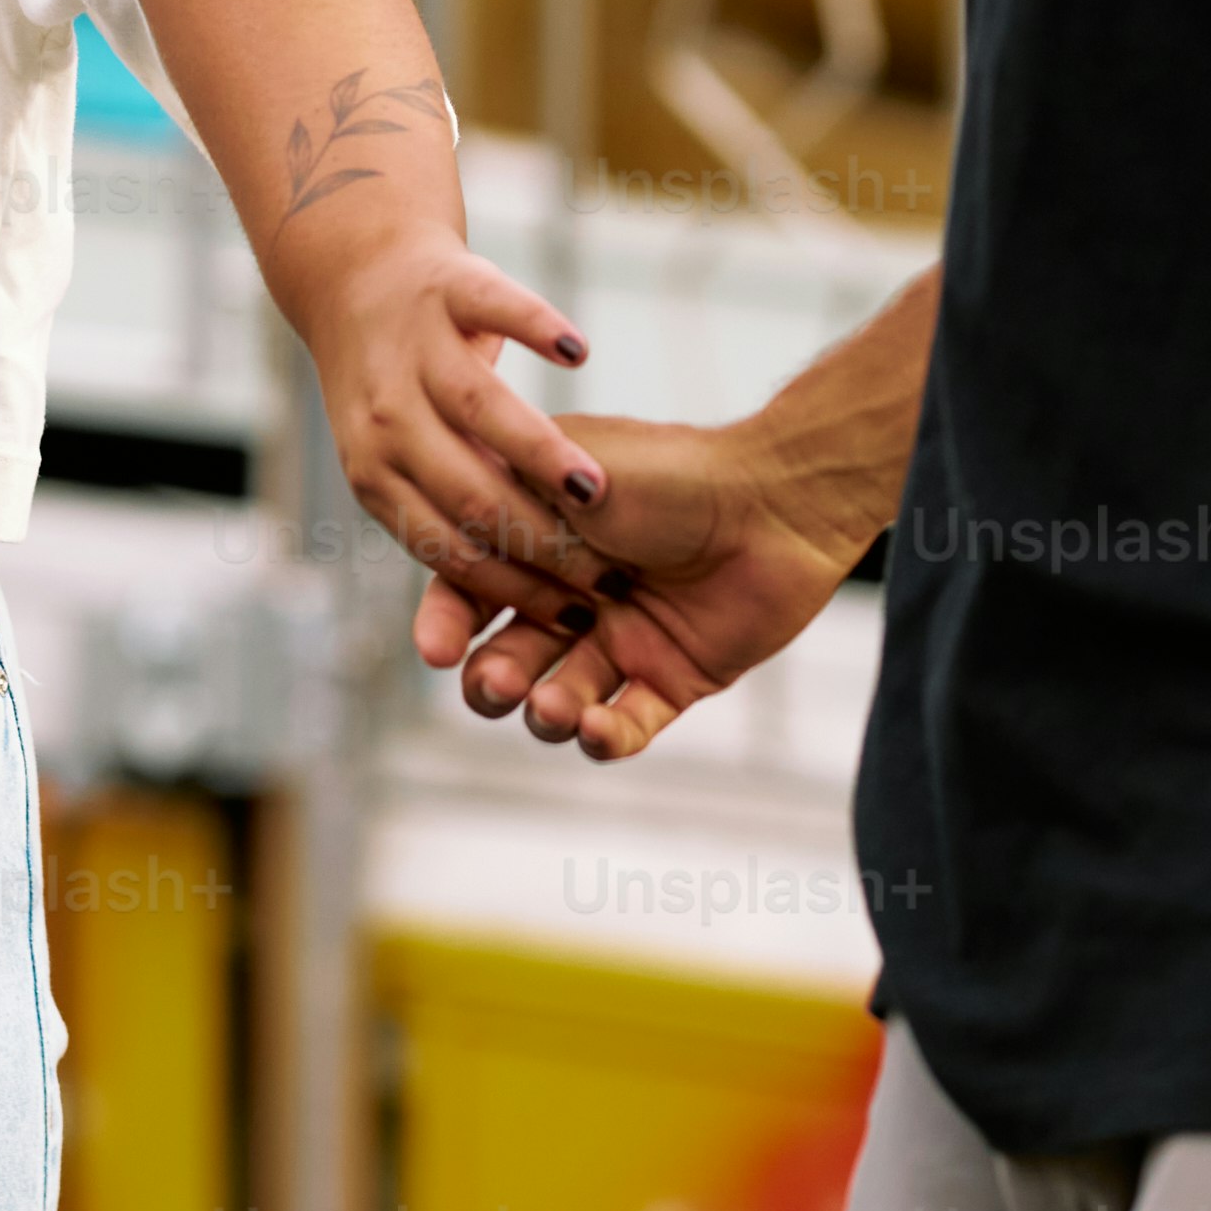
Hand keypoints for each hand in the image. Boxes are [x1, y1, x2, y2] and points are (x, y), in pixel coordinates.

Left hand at [303, 227, 603, 605]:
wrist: (358, 273)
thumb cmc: (404, 391)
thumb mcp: (400, 462)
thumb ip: (446, 515)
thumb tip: (520, 609)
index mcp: (376, 474)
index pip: (447, 547)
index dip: (512, 586)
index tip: (574, 617)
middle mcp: (387, 414)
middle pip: (469, 491)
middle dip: (541, 540)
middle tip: (606, 571)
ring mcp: (416, 347)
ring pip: (480, 408)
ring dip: (540, 453)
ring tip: (595, 491)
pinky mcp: (448, 282)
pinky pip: (496, 307)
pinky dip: (537, 328)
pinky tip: (576, 354)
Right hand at [407, 412, 851, 761]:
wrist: (774, 498)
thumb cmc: (673, 474)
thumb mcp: (571, 478)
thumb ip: (508, 516)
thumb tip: (442, 547)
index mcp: (544, 543)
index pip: (474, 592)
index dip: (449, 624)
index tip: (436, 649)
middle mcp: (576, 596)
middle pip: (508, 659)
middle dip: (492, 680)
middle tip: (497, 684)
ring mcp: (624, 642)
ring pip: (559, 700)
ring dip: (544, 712)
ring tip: (553, 706)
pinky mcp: (673, 679)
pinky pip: (626, 725)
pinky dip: (603, 736)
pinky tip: (594, 728)